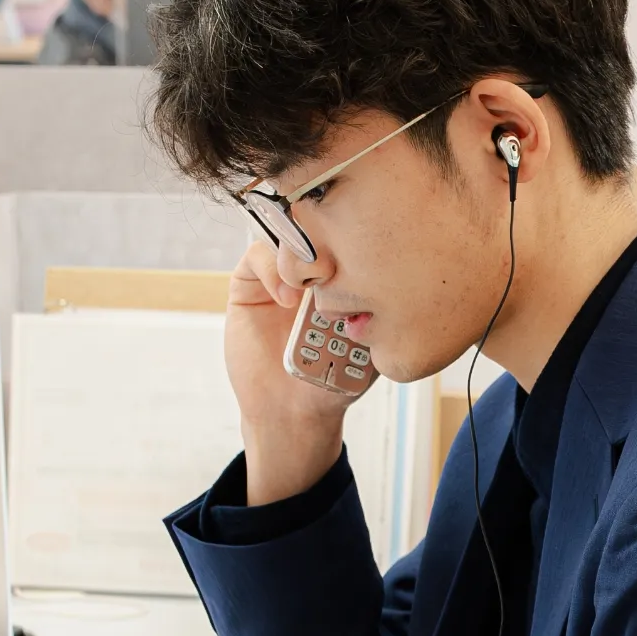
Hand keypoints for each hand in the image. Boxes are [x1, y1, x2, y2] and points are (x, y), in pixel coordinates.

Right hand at [224, 241, 353, 504]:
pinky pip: (258, 256)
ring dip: (303, 252)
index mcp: (344, 278)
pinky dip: (272, 269)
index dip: (358, 236)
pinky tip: (288, 300)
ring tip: (316, 280)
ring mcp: (279, 274)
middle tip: (340, 261)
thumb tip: (387, 274)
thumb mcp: (370, 343)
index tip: (369, 255)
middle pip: (318, 225)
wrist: (293, 410)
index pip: (348, 235)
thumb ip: (377, 311)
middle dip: (331, 235)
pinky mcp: (249, 284)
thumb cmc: (334, 379)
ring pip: (287, 235)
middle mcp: (311, 270)